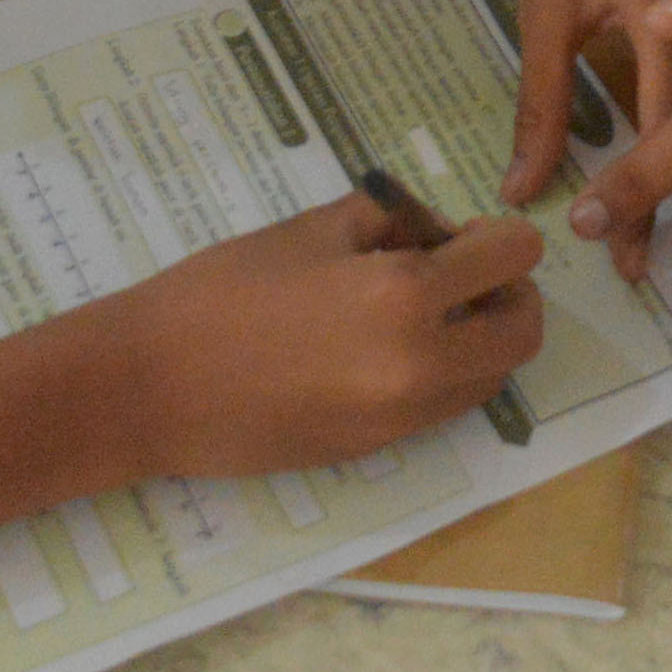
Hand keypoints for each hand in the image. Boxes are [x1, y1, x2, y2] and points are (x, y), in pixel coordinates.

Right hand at [81, 194, 544, 479]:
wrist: (149, 386)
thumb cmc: (222, 291)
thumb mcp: (314, 229)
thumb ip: (392, 221)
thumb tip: (438, 232)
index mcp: (405, 295)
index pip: (514, 259)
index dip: (499, 237)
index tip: (464, 234)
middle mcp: (421, 364)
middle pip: (523, 331)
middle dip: (507, 295)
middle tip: (461, 275)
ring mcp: (401, 417)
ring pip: (489, 378)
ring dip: (478, 340)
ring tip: (421, 313)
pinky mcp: (376, 450)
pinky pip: (443, 408)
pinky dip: (441, 375)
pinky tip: (385, 351)